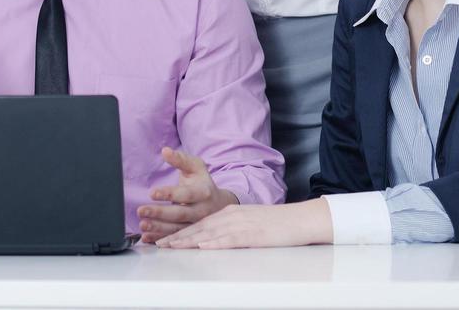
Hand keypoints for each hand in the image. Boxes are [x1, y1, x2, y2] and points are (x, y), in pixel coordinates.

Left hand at [137, 147, 238, 242]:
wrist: (219, 203)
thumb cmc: (202, 182)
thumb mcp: (196, 167)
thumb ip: (181, 160)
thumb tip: (165, 151)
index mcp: (204, 192)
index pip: (186, 194)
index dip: (169, 194)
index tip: (152, 192)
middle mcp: (202, 211)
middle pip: (180, 214)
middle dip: (160, 213)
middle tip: (141, 210)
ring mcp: (196, 225)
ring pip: (177, 229)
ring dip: (158, 228)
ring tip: (142, 224)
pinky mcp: (190, 235)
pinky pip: (174, 239)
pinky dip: (159, 239)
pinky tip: (146, 237)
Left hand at [156, 197, 332, 248]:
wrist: (300, 219)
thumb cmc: (276, 224)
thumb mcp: (248, 222)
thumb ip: (230, 229)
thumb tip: (211, 240)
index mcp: (230, 213)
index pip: (199, 224)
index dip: (180, 232)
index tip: (164, 240)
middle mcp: (232, 216)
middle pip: (199, 227)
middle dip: (178, 237)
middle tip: (159, 244)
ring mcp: (242, 224)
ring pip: (210, 232)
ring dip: (189, 240)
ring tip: (172, 246)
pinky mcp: (253, 234)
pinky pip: (230, 239)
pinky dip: (214, 242)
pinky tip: (202, 246)